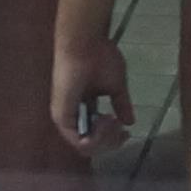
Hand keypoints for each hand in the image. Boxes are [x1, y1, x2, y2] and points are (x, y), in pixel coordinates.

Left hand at [50, 36, 133, 155]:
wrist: (86, 42)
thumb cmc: (99, 56)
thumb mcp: (116, 85)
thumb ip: (120, 104)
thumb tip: (129, 122)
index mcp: (83, 107)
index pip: (96, 137)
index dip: (113, 140)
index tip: (127, 133)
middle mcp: (71, 115)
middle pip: (92, 146)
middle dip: (111, 142)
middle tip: (121, 130)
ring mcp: (65, 116)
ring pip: (85, 147)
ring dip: (105, 140)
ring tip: (112, 120)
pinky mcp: (62, 116)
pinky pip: (78, 141)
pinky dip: (97, 137)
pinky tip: (106, 119)